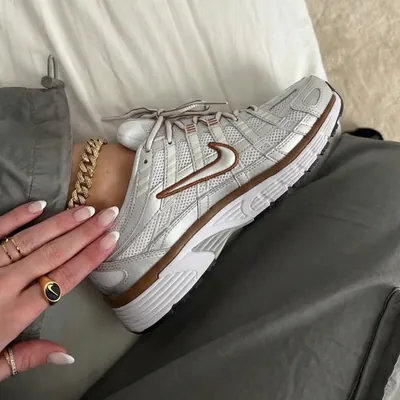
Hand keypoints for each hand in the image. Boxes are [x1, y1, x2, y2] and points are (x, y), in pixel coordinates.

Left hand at [0, 201, 119, 380]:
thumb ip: (27, 356)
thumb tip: (66, 354)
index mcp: (13, 313)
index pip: (63, 279)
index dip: (90, 257)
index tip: (110, 240)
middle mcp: (3, 286)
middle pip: (54, 254)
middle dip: (86, 233)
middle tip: (108, 215)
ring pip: (31, 240)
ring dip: (62, 223)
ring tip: (86, 211)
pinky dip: (17, 217)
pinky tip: (40, 206)